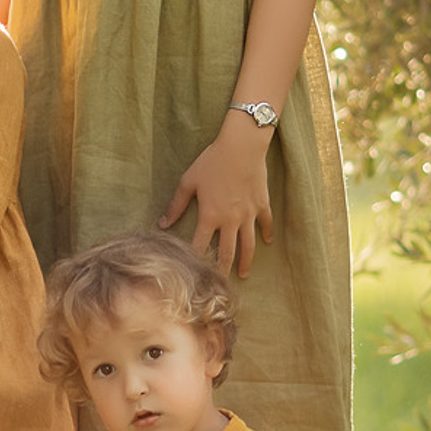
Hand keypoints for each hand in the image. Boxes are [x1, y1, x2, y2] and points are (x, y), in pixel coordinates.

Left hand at [159, 116, 273, 276]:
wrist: (241, 147)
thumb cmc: (211, 161)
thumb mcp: (188, 181)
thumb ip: (175, 205)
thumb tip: (162, 224)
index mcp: (210, 216)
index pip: (200, 245)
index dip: (195, 260)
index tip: (192, 273)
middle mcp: (230, 220)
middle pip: (226, 252)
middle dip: (222, 269)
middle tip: (220, 284)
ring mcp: (248, 214)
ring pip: (248, 245)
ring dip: (246, 261)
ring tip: (244, 274)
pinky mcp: (262, 205)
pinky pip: (266, 224)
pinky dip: (267, 234)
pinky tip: (267, 242)